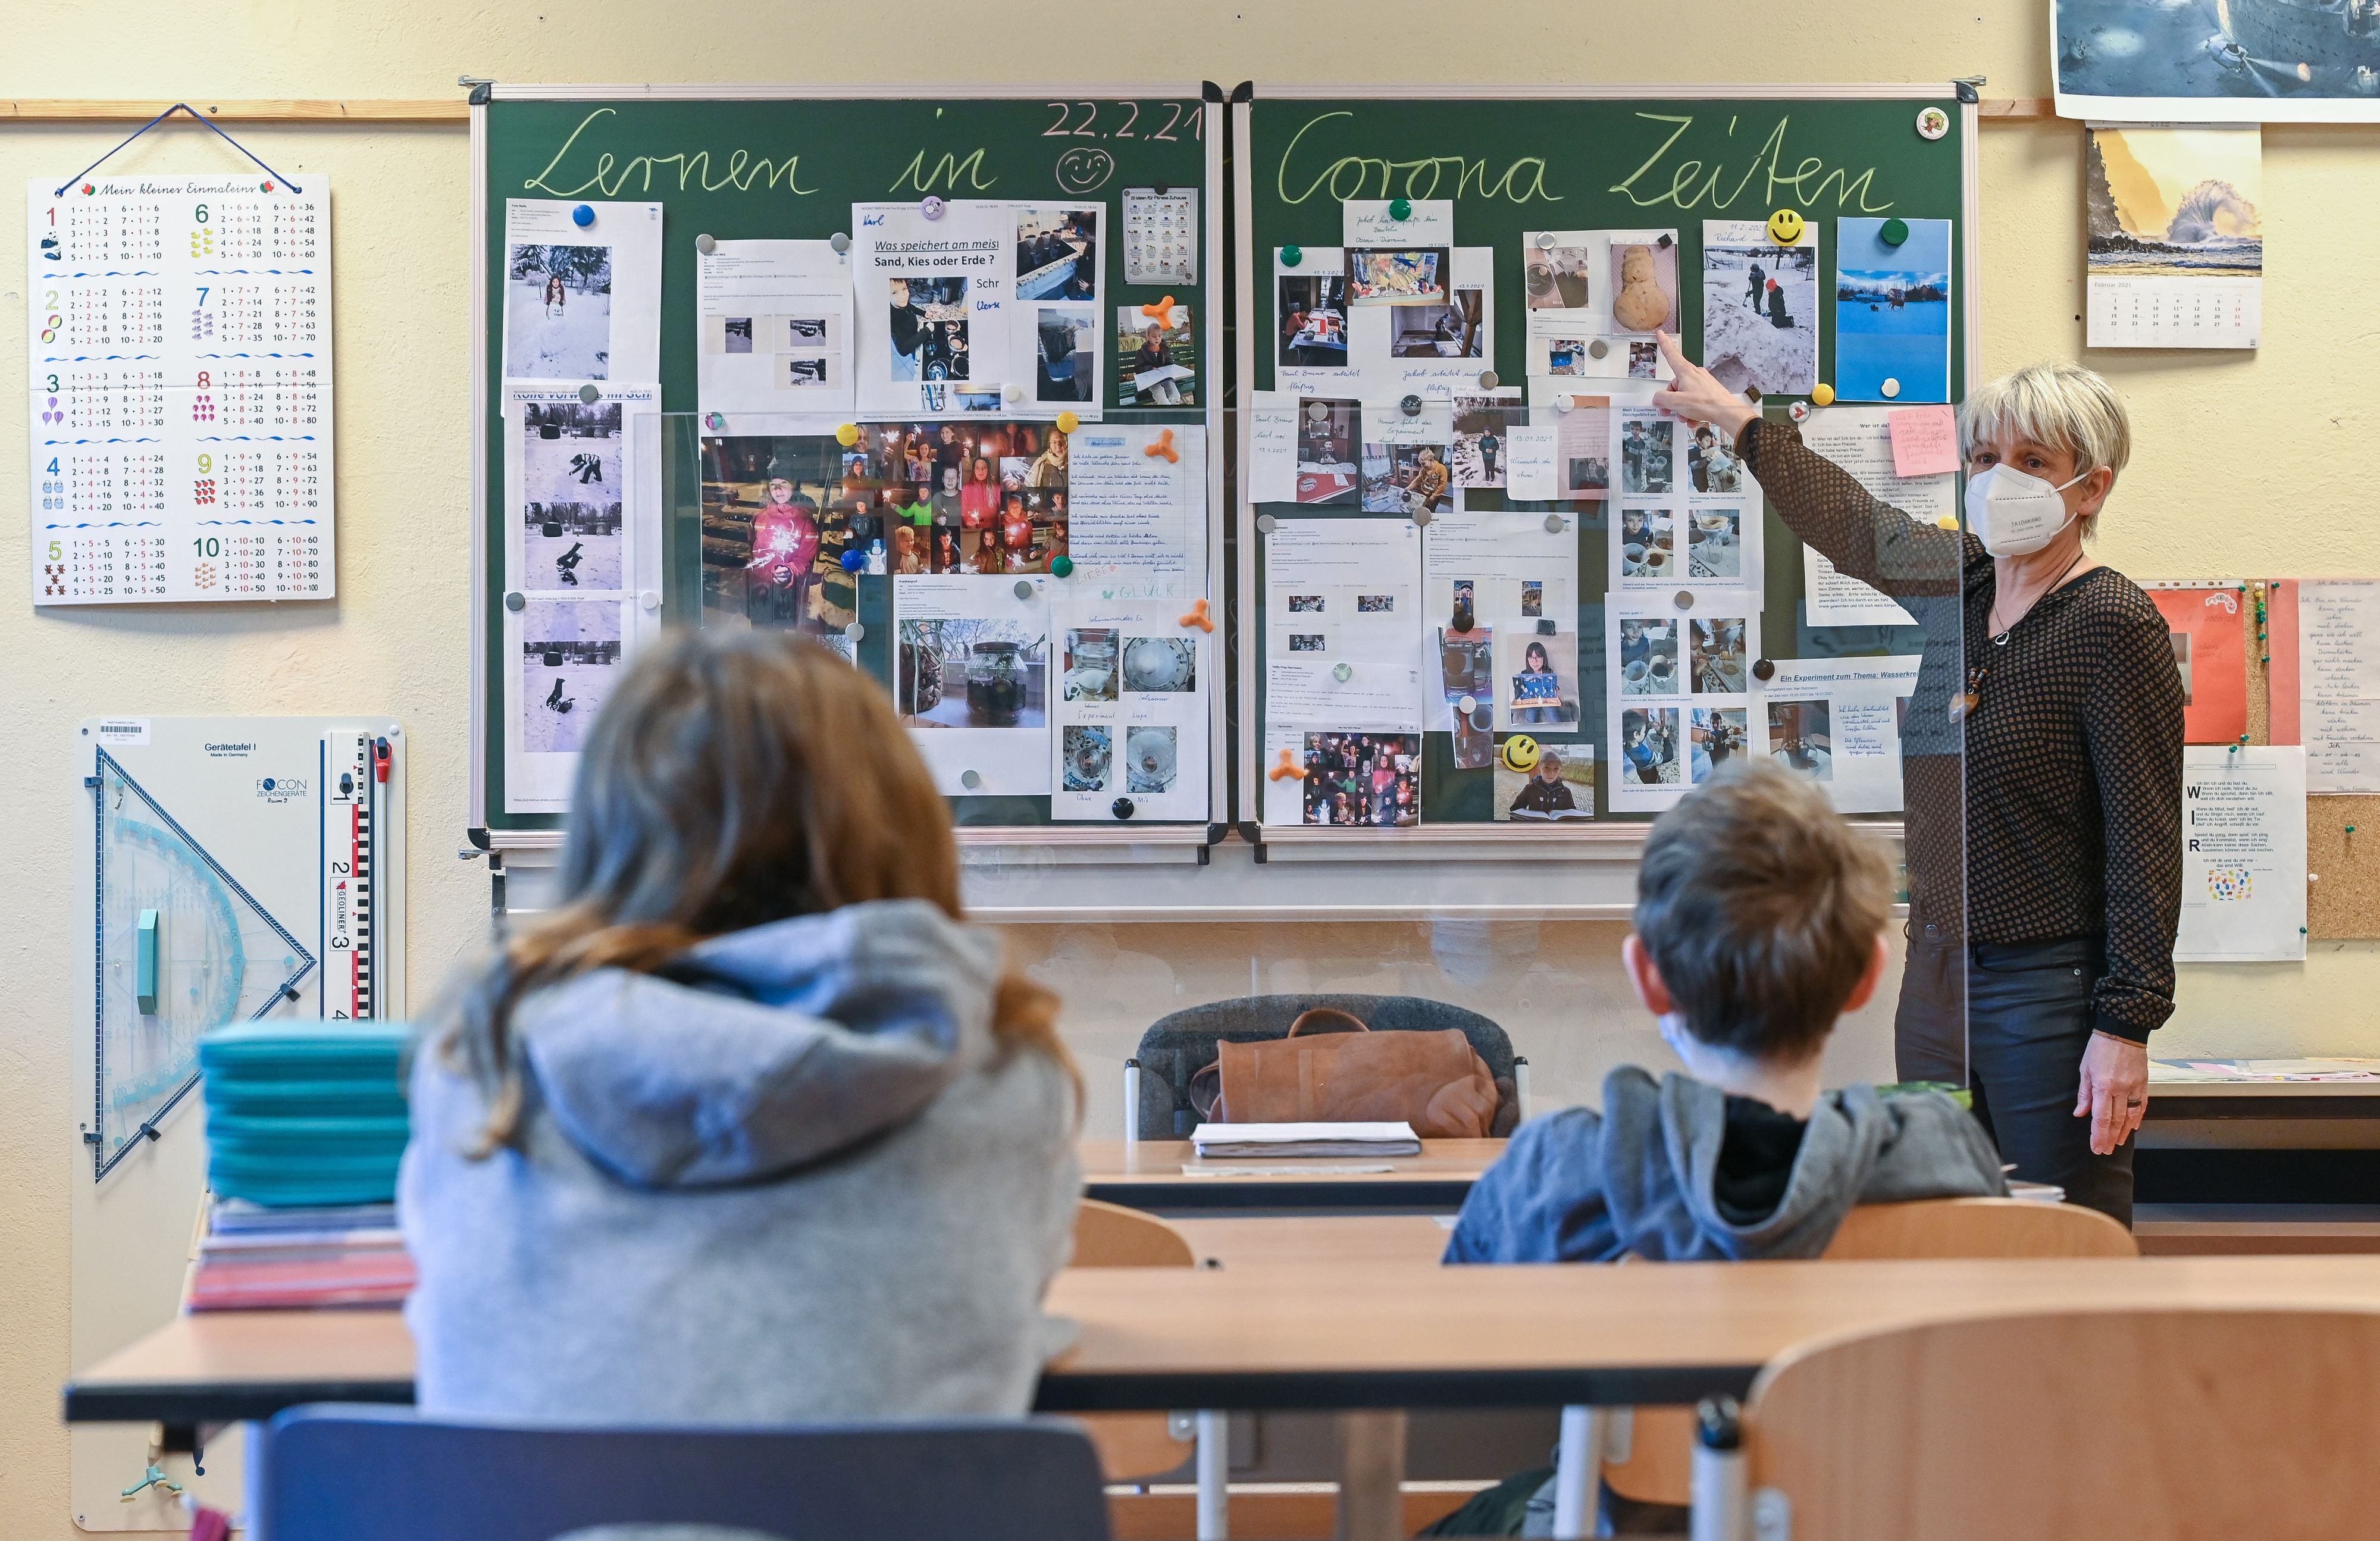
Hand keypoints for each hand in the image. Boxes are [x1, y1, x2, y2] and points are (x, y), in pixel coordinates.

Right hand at [1651, 332, 1757, 436]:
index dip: (1664, 343)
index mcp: (1685, 372)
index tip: (1660, 334)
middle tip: (1669, 411)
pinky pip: (1694, 399)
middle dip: (1671, 399)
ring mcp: (1702, 382)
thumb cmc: (1706, 403)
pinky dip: (1691, 410)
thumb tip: (1657, 399)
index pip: (1671, 354)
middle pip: (1675, 384)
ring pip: (1684, 393)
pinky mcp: (1708, 390)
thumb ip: (1662, 399)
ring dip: (1681, 408)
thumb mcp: (1677, 402)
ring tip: (1685, 417)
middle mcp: (1694, 374)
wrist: (1726, 411)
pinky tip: (1693, 418)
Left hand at [2074, 1031, 2147, 1155]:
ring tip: (2117, 1143)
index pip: (2101, 1118)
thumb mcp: (2085, 1068)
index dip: (2098, 1135)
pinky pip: (2142, 1105)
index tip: (2096, 1147)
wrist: (2123, 1031)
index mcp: (2103, 1085)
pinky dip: (2137, 1119)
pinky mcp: (2144, 1083)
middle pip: (2117, 1121)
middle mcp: (2121, 1089)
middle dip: (2110, 1138)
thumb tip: (2081, 1113)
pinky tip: (2133, 1127)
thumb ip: (2084, 1093)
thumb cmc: (2100, 1047)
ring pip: (2131, 1116)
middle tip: (2105, 1150)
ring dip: (2124, 1132)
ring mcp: (2135, 1087)